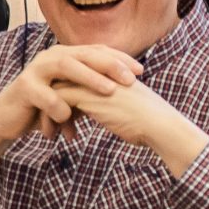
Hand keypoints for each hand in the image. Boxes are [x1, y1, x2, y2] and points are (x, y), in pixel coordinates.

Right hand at [0, 45, 140, 144]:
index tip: (140, 71)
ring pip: (66, 67)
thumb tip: (125, 90)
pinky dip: (60, 108)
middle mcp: (51, 57)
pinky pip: (46, 95)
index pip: (96, 51)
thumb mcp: (71, 95)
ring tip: (109, 91)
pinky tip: (69, 120)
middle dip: (110, 65)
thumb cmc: (43, 108)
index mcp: (64, 56)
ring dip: (89, 79)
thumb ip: (91, 88)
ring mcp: (36, 70)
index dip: (119, 59)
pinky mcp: (23, 87)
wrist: (7, 119)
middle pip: (84, 54)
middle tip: (131, 78)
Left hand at [53, 74, 208, 176]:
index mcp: (106, 70)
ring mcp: (91, 81)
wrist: (160, 126)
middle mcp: (97, 71)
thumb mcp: (123, 105)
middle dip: (51, 105)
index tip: (64, 118)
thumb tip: (97, 110)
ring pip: (55, 93)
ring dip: (50, 116)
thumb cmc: (147, 121)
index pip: (74, 77)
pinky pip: (56, 104)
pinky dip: (54, 120)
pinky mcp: (87, 95)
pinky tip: (64, 138)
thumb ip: (107, 101)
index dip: (65, 98)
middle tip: (49, 126)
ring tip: (52, 136)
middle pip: (61, 82)